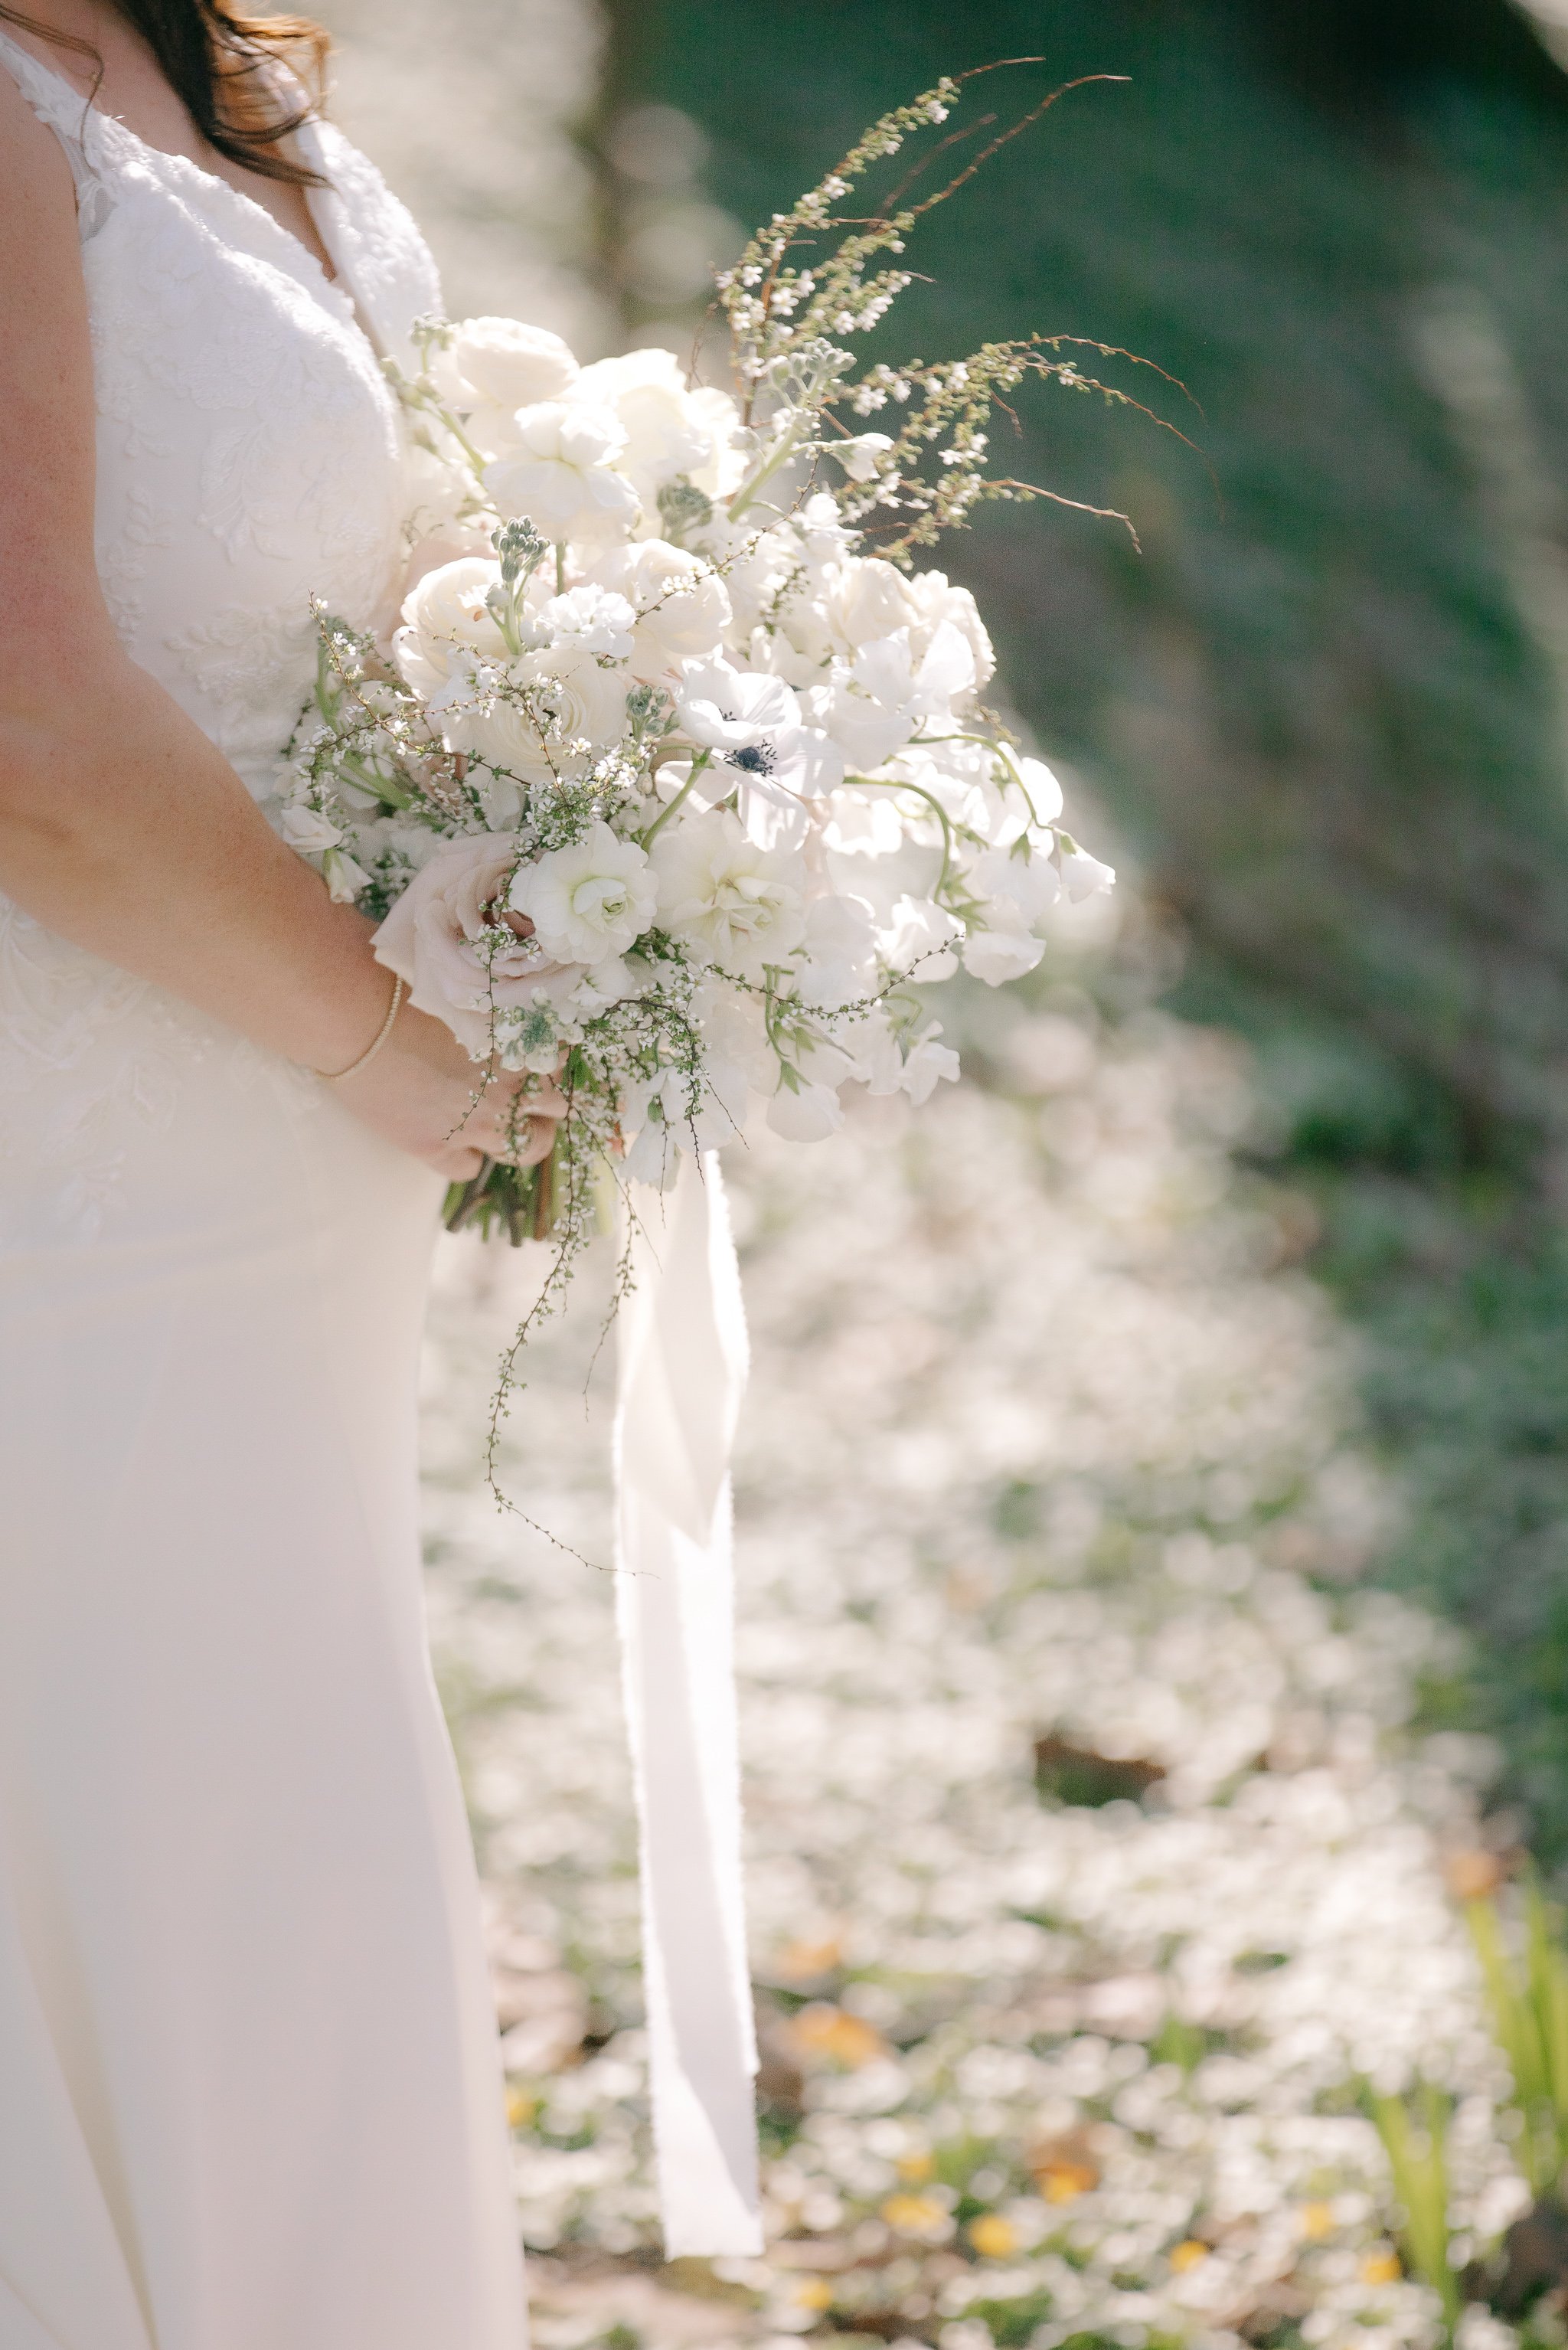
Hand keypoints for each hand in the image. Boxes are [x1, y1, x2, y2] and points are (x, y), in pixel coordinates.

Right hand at [331, 997, 567, 1179]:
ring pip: (527, 1149)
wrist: (355, 1018)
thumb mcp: (464, 989)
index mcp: (520, 1044)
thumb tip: (499, 1005)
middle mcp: (508, 1088)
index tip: (540, 1058)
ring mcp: (476, 1123)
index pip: (563, 1061)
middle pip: (559, 1109)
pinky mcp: (436, 1147)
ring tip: (503, 1127)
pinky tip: (452, 1142)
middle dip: (547, 1105)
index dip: (553, 1061)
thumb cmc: (404, 983)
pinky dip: (465, 1159)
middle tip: (527, 1097)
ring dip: (521, 1139)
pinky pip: (468, 1170)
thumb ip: (493, 1005)